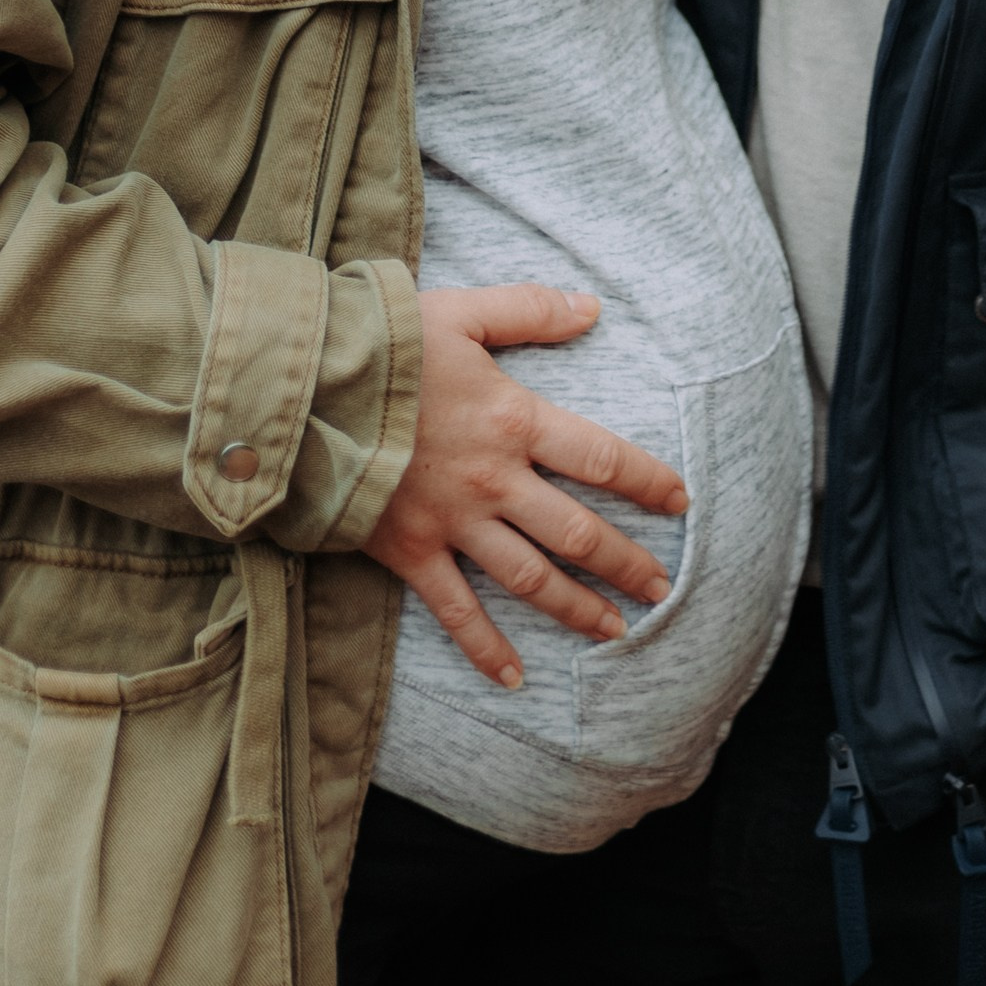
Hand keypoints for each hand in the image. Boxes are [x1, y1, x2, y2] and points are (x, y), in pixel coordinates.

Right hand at [365, 286, 689, 690]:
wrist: (304, 390)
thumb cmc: (382, 343)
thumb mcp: (462, 311)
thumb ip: (530, 309)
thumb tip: (592, 307)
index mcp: (515, 420)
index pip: (602, 458)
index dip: (648, 482)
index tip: (681, 502)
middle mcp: (495, 480)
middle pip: (577, 531)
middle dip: (626, 561)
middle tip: (663, 588)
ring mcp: (454, 522)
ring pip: (531, 577)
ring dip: (578, 607)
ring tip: (617, 632)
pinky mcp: (410, 551)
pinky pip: (455, 610)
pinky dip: (485, 646)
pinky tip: (514, 677)